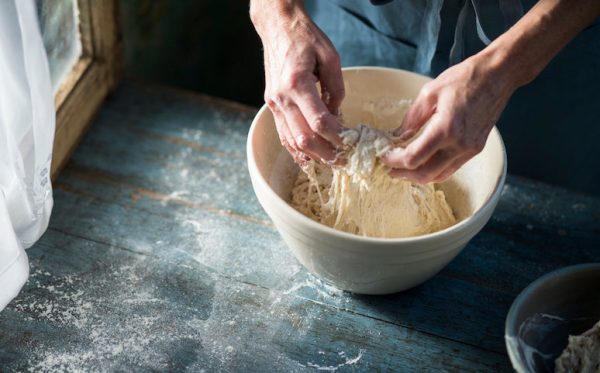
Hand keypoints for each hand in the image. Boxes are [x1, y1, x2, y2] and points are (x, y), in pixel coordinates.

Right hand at [251, 2, 345, 164]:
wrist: (277, 27)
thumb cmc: (305, 38)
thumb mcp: (330, 57)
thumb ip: (336, 88)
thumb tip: (338, 115)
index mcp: (297, 83)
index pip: (319, 121)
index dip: (336, 137)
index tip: (350, 141)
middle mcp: (282, 97)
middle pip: (304, 138)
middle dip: (326, 153)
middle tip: (344, 160)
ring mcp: (273, 103)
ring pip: (291, 141)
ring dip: (312, 155)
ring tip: (330, 162)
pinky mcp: (271, 105)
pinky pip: (282, 134)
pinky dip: (295, 149)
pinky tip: (308, 158)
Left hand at [381, 55, 516, 182]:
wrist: (497, 76)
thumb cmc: (465, 79)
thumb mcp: (429, 93)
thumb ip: (411, 119)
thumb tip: (397, 137)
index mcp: (446, 128)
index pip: (414, 157)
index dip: (394, 160)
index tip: (384, 156)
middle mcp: (460, 144)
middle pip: (425, 174)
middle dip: (403, 174)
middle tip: (389, 170)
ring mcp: (470, 149)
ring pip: (439, 176)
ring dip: (419, 176)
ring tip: (403, 170)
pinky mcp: (475, 149)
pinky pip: (451, 169)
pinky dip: (434, 170)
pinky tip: (423, 163)